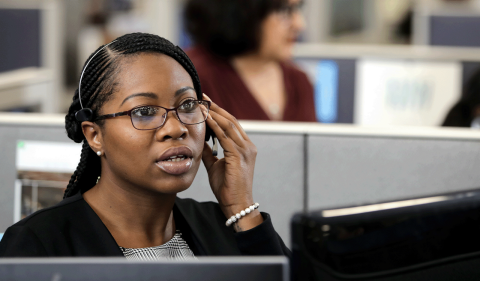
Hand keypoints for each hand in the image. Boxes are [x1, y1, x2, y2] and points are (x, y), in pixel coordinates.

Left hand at [201, 94, 262, 230]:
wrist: (237, 204)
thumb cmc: (228, 188)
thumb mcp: (216, 166)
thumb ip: (209, 152)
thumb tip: (199, 140)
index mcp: (244, 147)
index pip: (231, 124)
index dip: (218, 112)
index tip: (205, 103)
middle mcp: (248, 146)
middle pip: (231, 120)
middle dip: (216, 107)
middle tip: (202, 96)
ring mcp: (246, 150)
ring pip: (229, 124)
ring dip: (214, 112)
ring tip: (201, 103)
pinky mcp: (240, 156)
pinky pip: (225, 136)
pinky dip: (215, 125)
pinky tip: (205, 118)